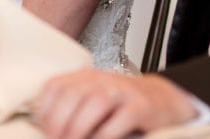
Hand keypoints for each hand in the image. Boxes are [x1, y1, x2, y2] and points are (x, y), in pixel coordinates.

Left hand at [35, 69, 198, 138]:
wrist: (165, 100)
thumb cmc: (123, 106)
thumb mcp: (94, 99)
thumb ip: (71, 107)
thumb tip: (45, 130)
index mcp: (86, 77)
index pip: (55, 86)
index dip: (45, 112)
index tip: (45, 131)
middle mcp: (103, 79)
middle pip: (72, 94)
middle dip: (59, 124)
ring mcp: (123, 91)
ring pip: (94, 103)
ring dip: (78, 130)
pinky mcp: (140, 107)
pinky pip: (117, 122)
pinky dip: (103, 137)